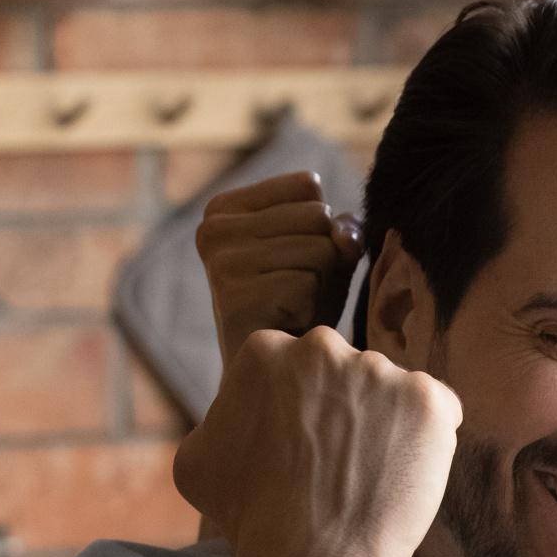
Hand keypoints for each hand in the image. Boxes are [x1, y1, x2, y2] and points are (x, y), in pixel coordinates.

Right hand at [172, 325, 457, 556]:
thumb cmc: (246, 518)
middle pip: (344, 373)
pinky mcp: (428, 401)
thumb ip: (221, 417)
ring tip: (370, 479)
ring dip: (387, 426)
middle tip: (339, 464)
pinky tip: (406, 474)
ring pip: (391, 393)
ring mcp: (380, 371)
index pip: (294, 367)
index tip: (302, 447)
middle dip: (344, 409)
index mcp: (266, 350)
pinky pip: (439, 410)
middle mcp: (323, 347)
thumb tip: (233, 409)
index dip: (300, 411)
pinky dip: (430, 439)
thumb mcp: (197, 458)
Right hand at [197, 171, 362, 369]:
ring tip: (292, 306)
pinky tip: (286, 323)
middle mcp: (213, 228)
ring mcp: (220, 262)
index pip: (308, 186)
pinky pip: (308, 284)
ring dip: (320, 285)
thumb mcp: (327, 253)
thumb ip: (343, 228)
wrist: (273, 370)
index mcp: (225, 207)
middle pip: (317, 216)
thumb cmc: (300, 305)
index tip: (293, 261)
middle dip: (324, 257)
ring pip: (319, 250)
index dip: (321, 228)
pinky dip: (311, 307)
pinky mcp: (234, 297)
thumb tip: (342, 236)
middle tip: (296, 290)